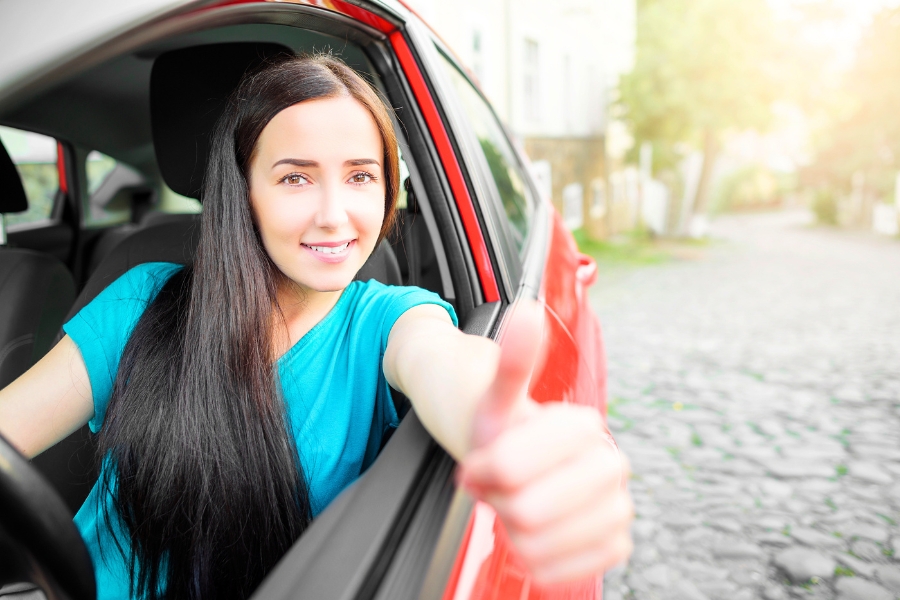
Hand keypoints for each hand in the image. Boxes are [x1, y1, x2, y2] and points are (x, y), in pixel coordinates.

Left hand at [457, 300, 632, 583]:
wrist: (514, 457)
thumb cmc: (500, 426)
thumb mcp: (495, 394)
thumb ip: (513, 360)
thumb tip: (527, 310)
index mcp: (583, 427)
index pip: (509, 468)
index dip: (481, 470)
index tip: (479, 462)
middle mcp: (611, 465)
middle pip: (526, 512)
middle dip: (499, 501)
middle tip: (499, 485)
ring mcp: (616, 507)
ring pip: (540, 545)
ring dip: (513, 531)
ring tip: (516, 503)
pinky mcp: (615, 544)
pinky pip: (566, 573)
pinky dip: (536, 561)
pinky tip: (533, 537)